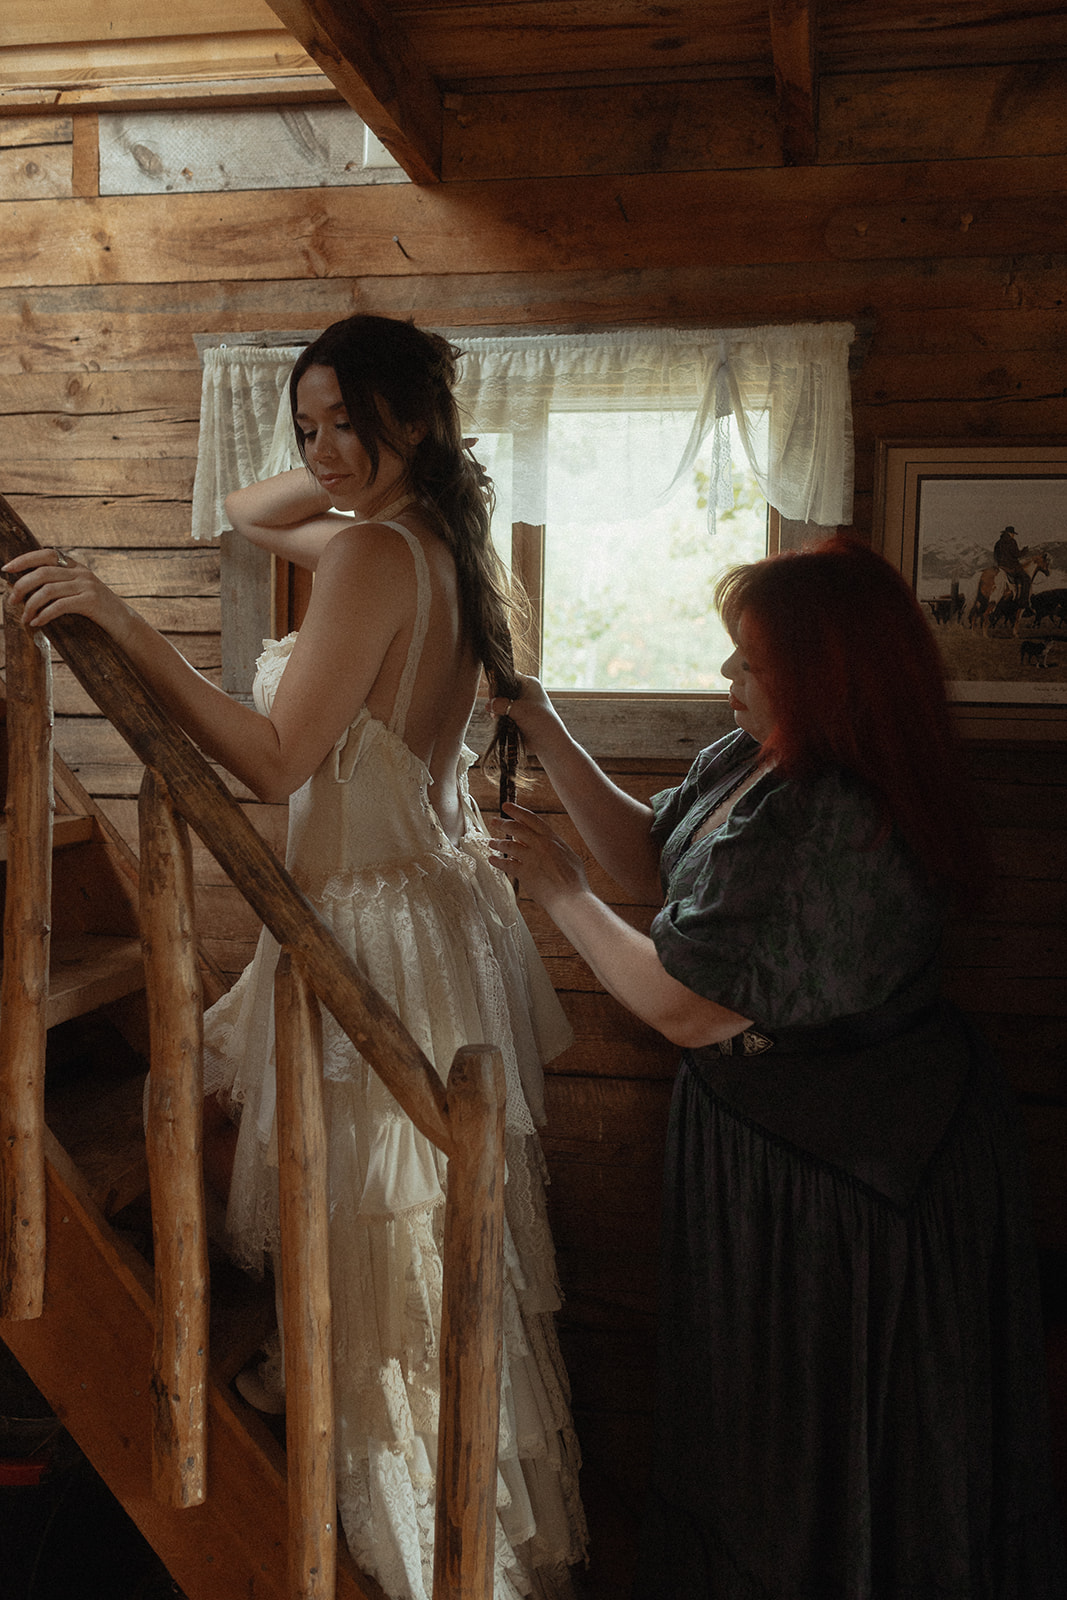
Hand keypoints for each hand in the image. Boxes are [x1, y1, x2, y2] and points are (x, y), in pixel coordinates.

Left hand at [1, 549, 130, 641]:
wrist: (126, 626)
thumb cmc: (98, 613)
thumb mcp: (80, 593)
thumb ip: (61, 586)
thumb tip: (28, 589)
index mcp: (77, 567)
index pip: (46, 554)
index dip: (24, 560)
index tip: (6, 569)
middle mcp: (82, 572)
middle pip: (42, 573)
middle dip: (21, 586)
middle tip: (11, 601)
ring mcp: (87, 586)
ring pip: (48, 590)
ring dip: (31, 605)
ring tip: (25, 617)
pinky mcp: (91, 601)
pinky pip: (60, 606)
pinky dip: (45, 615)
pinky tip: (37, 623)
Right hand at [486, 675, 558, 754]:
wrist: (549, 742)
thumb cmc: (539, 721)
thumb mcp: (518, 710)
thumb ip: (500, 705)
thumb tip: (488, 705)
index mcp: (529, 683)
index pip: (507, 675)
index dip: (497, 683)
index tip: (492, 696)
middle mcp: (525, 691)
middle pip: (503, 689)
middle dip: (496, 699)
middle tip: (494, 710)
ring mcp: (522, 703)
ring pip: (502, 701)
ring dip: (497, 709)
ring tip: (497, 717)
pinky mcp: (519, 715)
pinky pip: (504, 711)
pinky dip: (500, 716)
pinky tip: (499, 721)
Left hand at [487, 801, 589, 911]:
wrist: (571, 899)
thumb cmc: (574, 881)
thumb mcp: (569, 857)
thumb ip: (556, 847)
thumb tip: (546, 841)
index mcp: (553, 839)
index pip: (532, 819)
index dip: (517, 811)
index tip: (507, 807)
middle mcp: (541, 845)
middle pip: (517, 829)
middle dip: (503, 823)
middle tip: (494, 821)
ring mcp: (532, 858)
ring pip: (509, 845)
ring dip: (498, 843)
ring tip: (491, 842)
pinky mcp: (525, 873)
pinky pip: (506, 865)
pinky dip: (497, 862)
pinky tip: (491, 860)